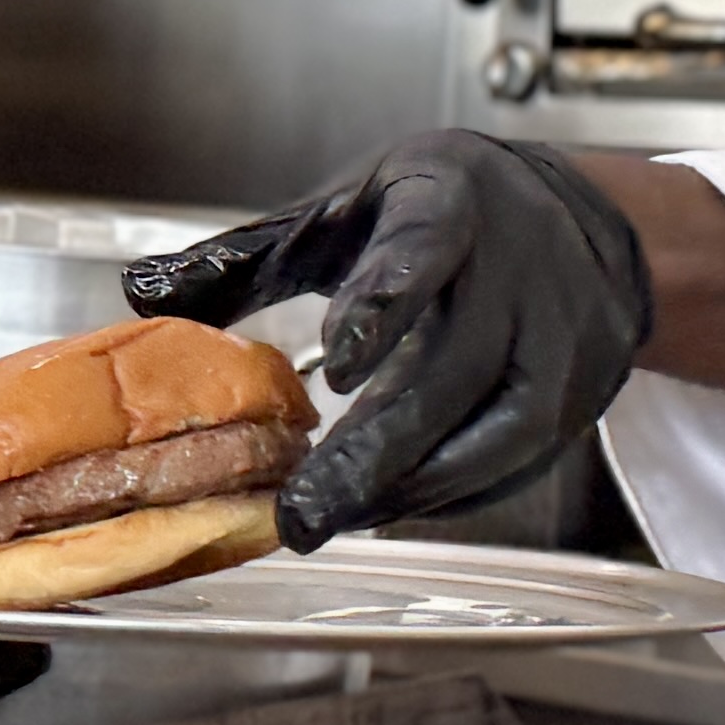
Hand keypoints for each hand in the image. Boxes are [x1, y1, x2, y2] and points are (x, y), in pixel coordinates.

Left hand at [127, 131, 653, 545]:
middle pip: (456, 370)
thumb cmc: (439, 214)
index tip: (336, 365)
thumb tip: (140, 291)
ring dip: (412, 486)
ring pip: (497, 430)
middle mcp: (523, 275)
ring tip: (333, 519)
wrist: (584, 227)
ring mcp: (564, 342)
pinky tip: (388, 511)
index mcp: (454, 205)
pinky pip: (517, 462)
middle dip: (376, 449)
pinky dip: (452, 494)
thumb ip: (247, 256)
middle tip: (301, 509)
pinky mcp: (580, 400)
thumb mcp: (346, 210)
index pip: (423, 255)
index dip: (384, 309)